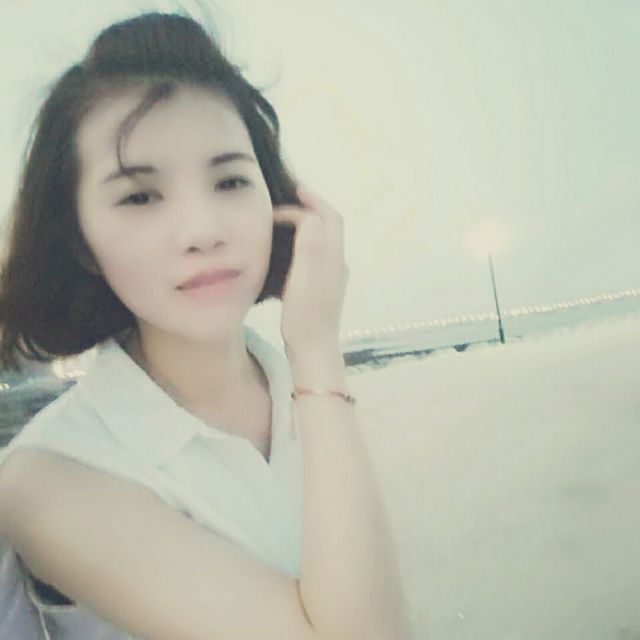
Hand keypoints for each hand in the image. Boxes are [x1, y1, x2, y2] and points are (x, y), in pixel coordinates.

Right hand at [272, 185, 348, 356]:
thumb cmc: (305, 317)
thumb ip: (310, 244)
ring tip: (282, 221)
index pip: (330, 218)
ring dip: (306, 226)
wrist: (313, 352)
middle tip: (286, 201)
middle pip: (329, 227)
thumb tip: (309, 215)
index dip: (312, 201)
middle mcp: (337, 265)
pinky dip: (301, 244)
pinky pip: (315, 256)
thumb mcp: (304, 277)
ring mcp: (331, 278)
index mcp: (334, 258)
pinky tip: (284, 252)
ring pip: (322, 241)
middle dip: (311, 209)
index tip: (289, 194)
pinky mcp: (322, 290)